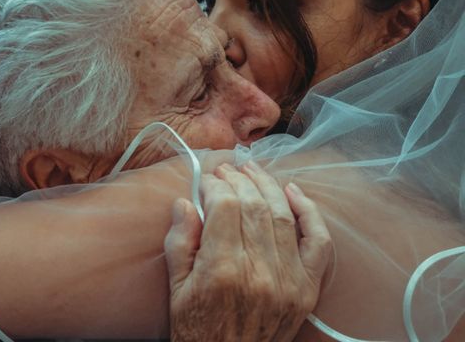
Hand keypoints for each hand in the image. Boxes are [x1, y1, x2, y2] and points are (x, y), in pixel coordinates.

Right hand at [164, 162, 330, 341]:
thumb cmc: (199, 330)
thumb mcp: (176, 290)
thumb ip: (179, 244)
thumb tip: (185, 203)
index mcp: (221, 271)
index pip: (224, 206)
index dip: (214, 185)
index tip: (206, 181)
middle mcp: (259, 272)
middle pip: (253, 205)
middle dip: (237, 179)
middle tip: (226, 170)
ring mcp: (289, 280)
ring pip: (282, 215)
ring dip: (267, 185)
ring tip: (251, 169)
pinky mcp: (307, 289)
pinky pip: (318, 242)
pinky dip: (309, 212)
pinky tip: (292, 191)